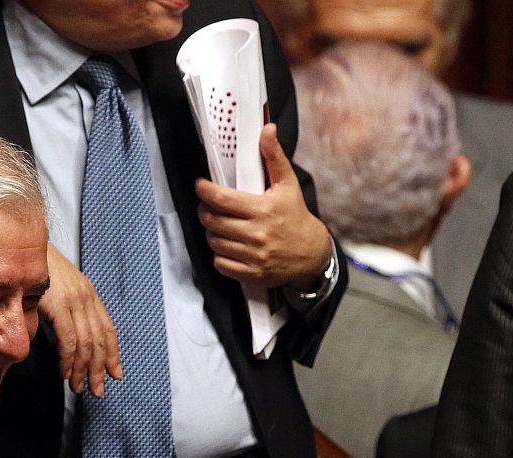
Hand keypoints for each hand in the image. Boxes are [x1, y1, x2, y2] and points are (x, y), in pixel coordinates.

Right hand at [40, 241, 121, 396]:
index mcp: (88, 293)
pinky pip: (68, 340)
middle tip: (97, 390)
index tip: (115, 373)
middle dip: (100, 369)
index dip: (113, 354)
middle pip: (100, 340)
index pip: (108, 329)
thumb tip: (68, 338)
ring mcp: (73, 300)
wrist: (19, 246)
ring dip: (82, 370)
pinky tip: (65, 371)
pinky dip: (68, 359)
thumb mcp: (56, 288)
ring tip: (78, 386)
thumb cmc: (32, 268)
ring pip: (86, 344)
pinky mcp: (57, 304)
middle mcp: (85, 296)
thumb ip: (65, 309)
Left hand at [195, 123, 332, 290]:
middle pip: (212, 221)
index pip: (221, 199)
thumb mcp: (287, 184)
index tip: (201, 185)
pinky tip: (227, 245)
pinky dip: (219, 254)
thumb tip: (267, 129)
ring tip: (218, 225)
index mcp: (264, 209)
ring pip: (214, 241)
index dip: (204, 190)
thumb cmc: (295, 216)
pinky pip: (220, 263)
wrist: (311, 254)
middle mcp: (258, 234)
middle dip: (204, 211)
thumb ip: (274, 156)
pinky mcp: (252, 274)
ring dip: (211, 232)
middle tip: (208, 206)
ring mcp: (254, 256)